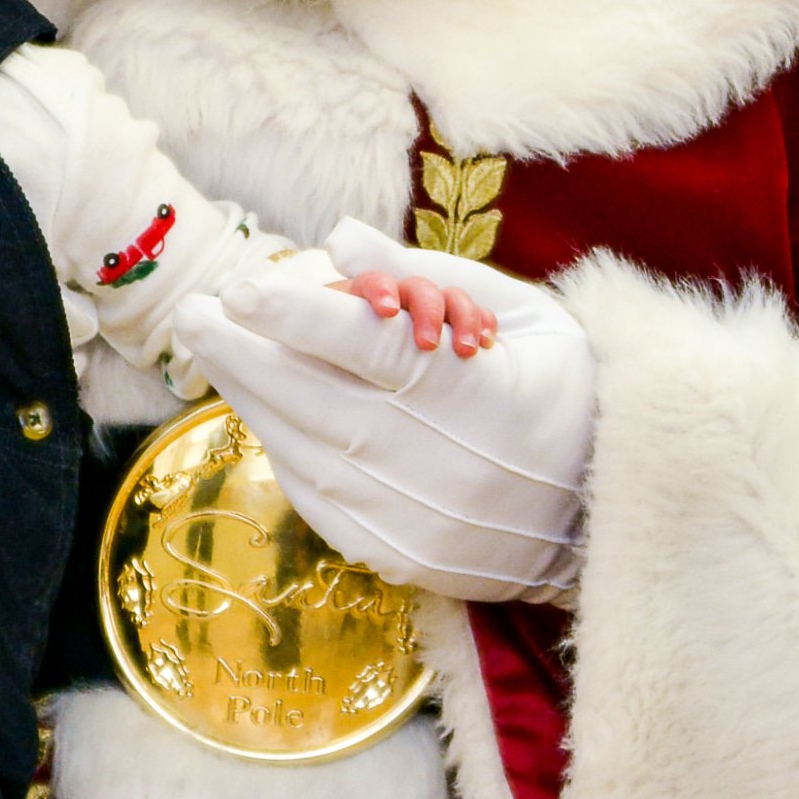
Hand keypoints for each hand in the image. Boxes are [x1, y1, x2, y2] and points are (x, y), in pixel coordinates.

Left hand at [173, 218, 594, 602]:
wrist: (605, 512)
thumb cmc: (561, 390)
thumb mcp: (518, 315)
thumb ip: (423, 278)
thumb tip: (337, 241)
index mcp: (491, 399)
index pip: (378, 353)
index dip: (304, 320)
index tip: (242, 289)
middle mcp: (453, 471)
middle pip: (324, 405)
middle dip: (246, 356)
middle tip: (193, 312)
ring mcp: (423, 524)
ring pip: (310, 455)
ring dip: (251, 400)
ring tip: (212, 349)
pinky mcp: (402, 558)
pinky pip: (320, 500)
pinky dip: (283, 450)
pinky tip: (259, 409)